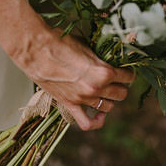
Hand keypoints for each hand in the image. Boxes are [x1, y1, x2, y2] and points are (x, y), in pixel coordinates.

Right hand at [20, 28, 134, 130]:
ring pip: (108, 107)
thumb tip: (110, 61)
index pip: (128, 77)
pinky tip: (99, 115)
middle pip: (121, 94)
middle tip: (116, 80)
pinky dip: (96, 122)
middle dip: (121, 86)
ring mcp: (83, 99)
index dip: (128, 73)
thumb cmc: (61, 42)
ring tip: (106, 91)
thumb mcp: (89, 47)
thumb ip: (101, 59)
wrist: (37, 49)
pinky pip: (87, 122)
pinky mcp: (69, 105)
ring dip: (109, 99)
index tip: (126, 71)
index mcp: (104, 72)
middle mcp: (96, 88)